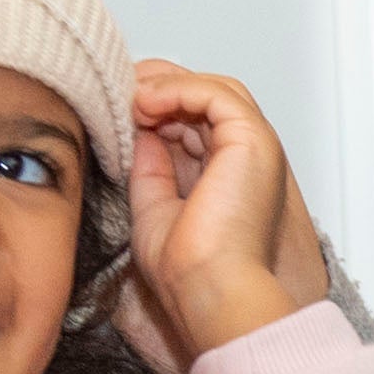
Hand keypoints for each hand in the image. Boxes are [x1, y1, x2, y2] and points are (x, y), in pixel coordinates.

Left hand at [119, 59, 334, 367]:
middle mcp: (246, 160)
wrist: (209, 289)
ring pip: (213, 89)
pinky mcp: (254, 140)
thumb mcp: (153, 207)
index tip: (118, 110)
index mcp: (227, 177)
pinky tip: (147, 103)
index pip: (195, 122)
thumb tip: (140, 132)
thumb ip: (150, 168)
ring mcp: (255, 148)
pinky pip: (215, 93)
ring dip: (168, 85)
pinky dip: (178, 89)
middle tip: (119, 89)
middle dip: (161, 86)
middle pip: (207, 97)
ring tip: (131, 98)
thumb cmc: (189, 270)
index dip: (157, 107)